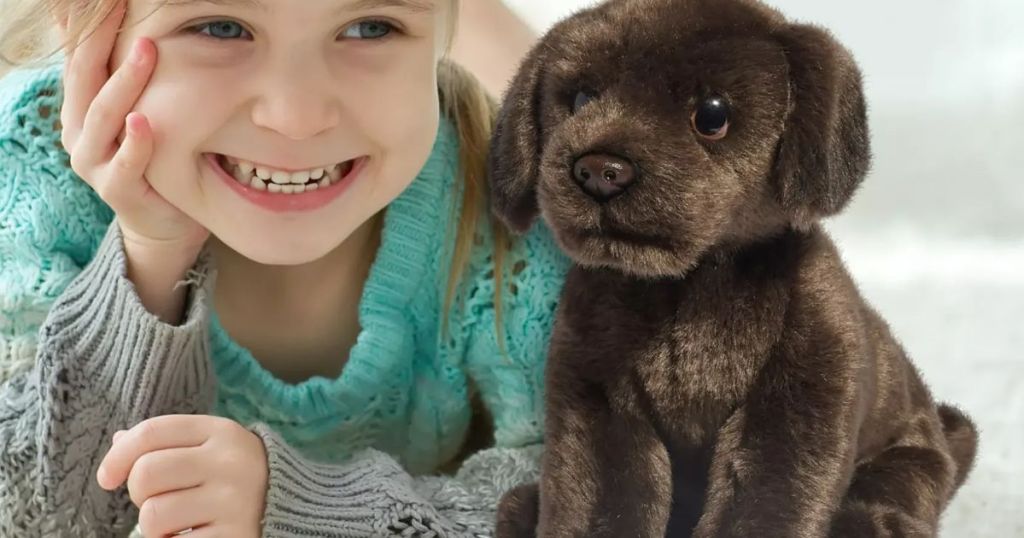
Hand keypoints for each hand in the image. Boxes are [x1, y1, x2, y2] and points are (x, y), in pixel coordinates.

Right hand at [60, 0, 209, 252]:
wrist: (165, 220)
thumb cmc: (156, 159)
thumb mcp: (140, 113)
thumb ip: (130, 80)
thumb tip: (133, 31)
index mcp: (81, 109)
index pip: (80, 59)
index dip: (89, 27)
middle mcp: (79, 133)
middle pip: (85, 79)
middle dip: (102, 41)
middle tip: (122, 7)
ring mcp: (93, 163)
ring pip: (103, 117)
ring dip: (125, 81)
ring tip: (146, 50)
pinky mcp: (116, 190)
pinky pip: (124, 164)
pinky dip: (134, 143)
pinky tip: (143, 121)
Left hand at [97, 415, 268, 536]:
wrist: (292, 508)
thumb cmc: (236, 475)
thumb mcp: (211, 446)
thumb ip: (169, 442)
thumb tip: (118, 442)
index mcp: (222, 432)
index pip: (152, 432)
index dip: (118, 456)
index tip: (107, 478)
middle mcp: (230, 462)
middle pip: (146, 474)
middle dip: (140, 494)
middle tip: (161, 500)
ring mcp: (234, 501)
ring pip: (153, 516)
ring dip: (156, 526)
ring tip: (180, 522)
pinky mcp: (233, 536)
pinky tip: (193, 536)